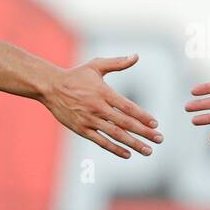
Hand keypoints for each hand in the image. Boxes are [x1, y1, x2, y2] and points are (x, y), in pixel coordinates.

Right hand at [42, 54, 162, 158]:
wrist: (50, 87)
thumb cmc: (76, 75)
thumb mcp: (96, 65)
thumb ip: (118, 63)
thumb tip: (136, 56)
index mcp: (103, 92)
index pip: (127, 107)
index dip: (142, 116)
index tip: (155, 123)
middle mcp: (98, 108)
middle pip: (125, 123)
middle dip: (144, 132)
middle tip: (159, 139)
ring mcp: (89, 120)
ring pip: (115, 135)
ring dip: (133, 143)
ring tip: (148, 150)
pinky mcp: (82, 129)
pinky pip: (101, 141)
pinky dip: (115, 148)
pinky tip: (128, 154)